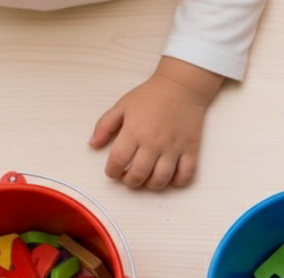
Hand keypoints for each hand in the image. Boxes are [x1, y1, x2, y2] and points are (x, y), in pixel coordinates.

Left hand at [90, 57, 222, 189]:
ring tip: (147, 178)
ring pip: (161, 180)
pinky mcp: (191, 149)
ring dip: (151, 185)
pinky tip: (169, 176)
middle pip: (138, 175)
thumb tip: (92, 144)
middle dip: (129, 181)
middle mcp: (153, 143)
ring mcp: (173, 148)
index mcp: (134, 131)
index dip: (112, 172)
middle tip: (128, 177)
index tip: (113, 172)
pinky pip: (185, 175)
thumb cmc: (151, 96)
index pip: (117, 161)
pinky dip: (176, 182)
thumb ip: (105, 125)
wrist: (181, 86)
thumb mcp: (122, 105)